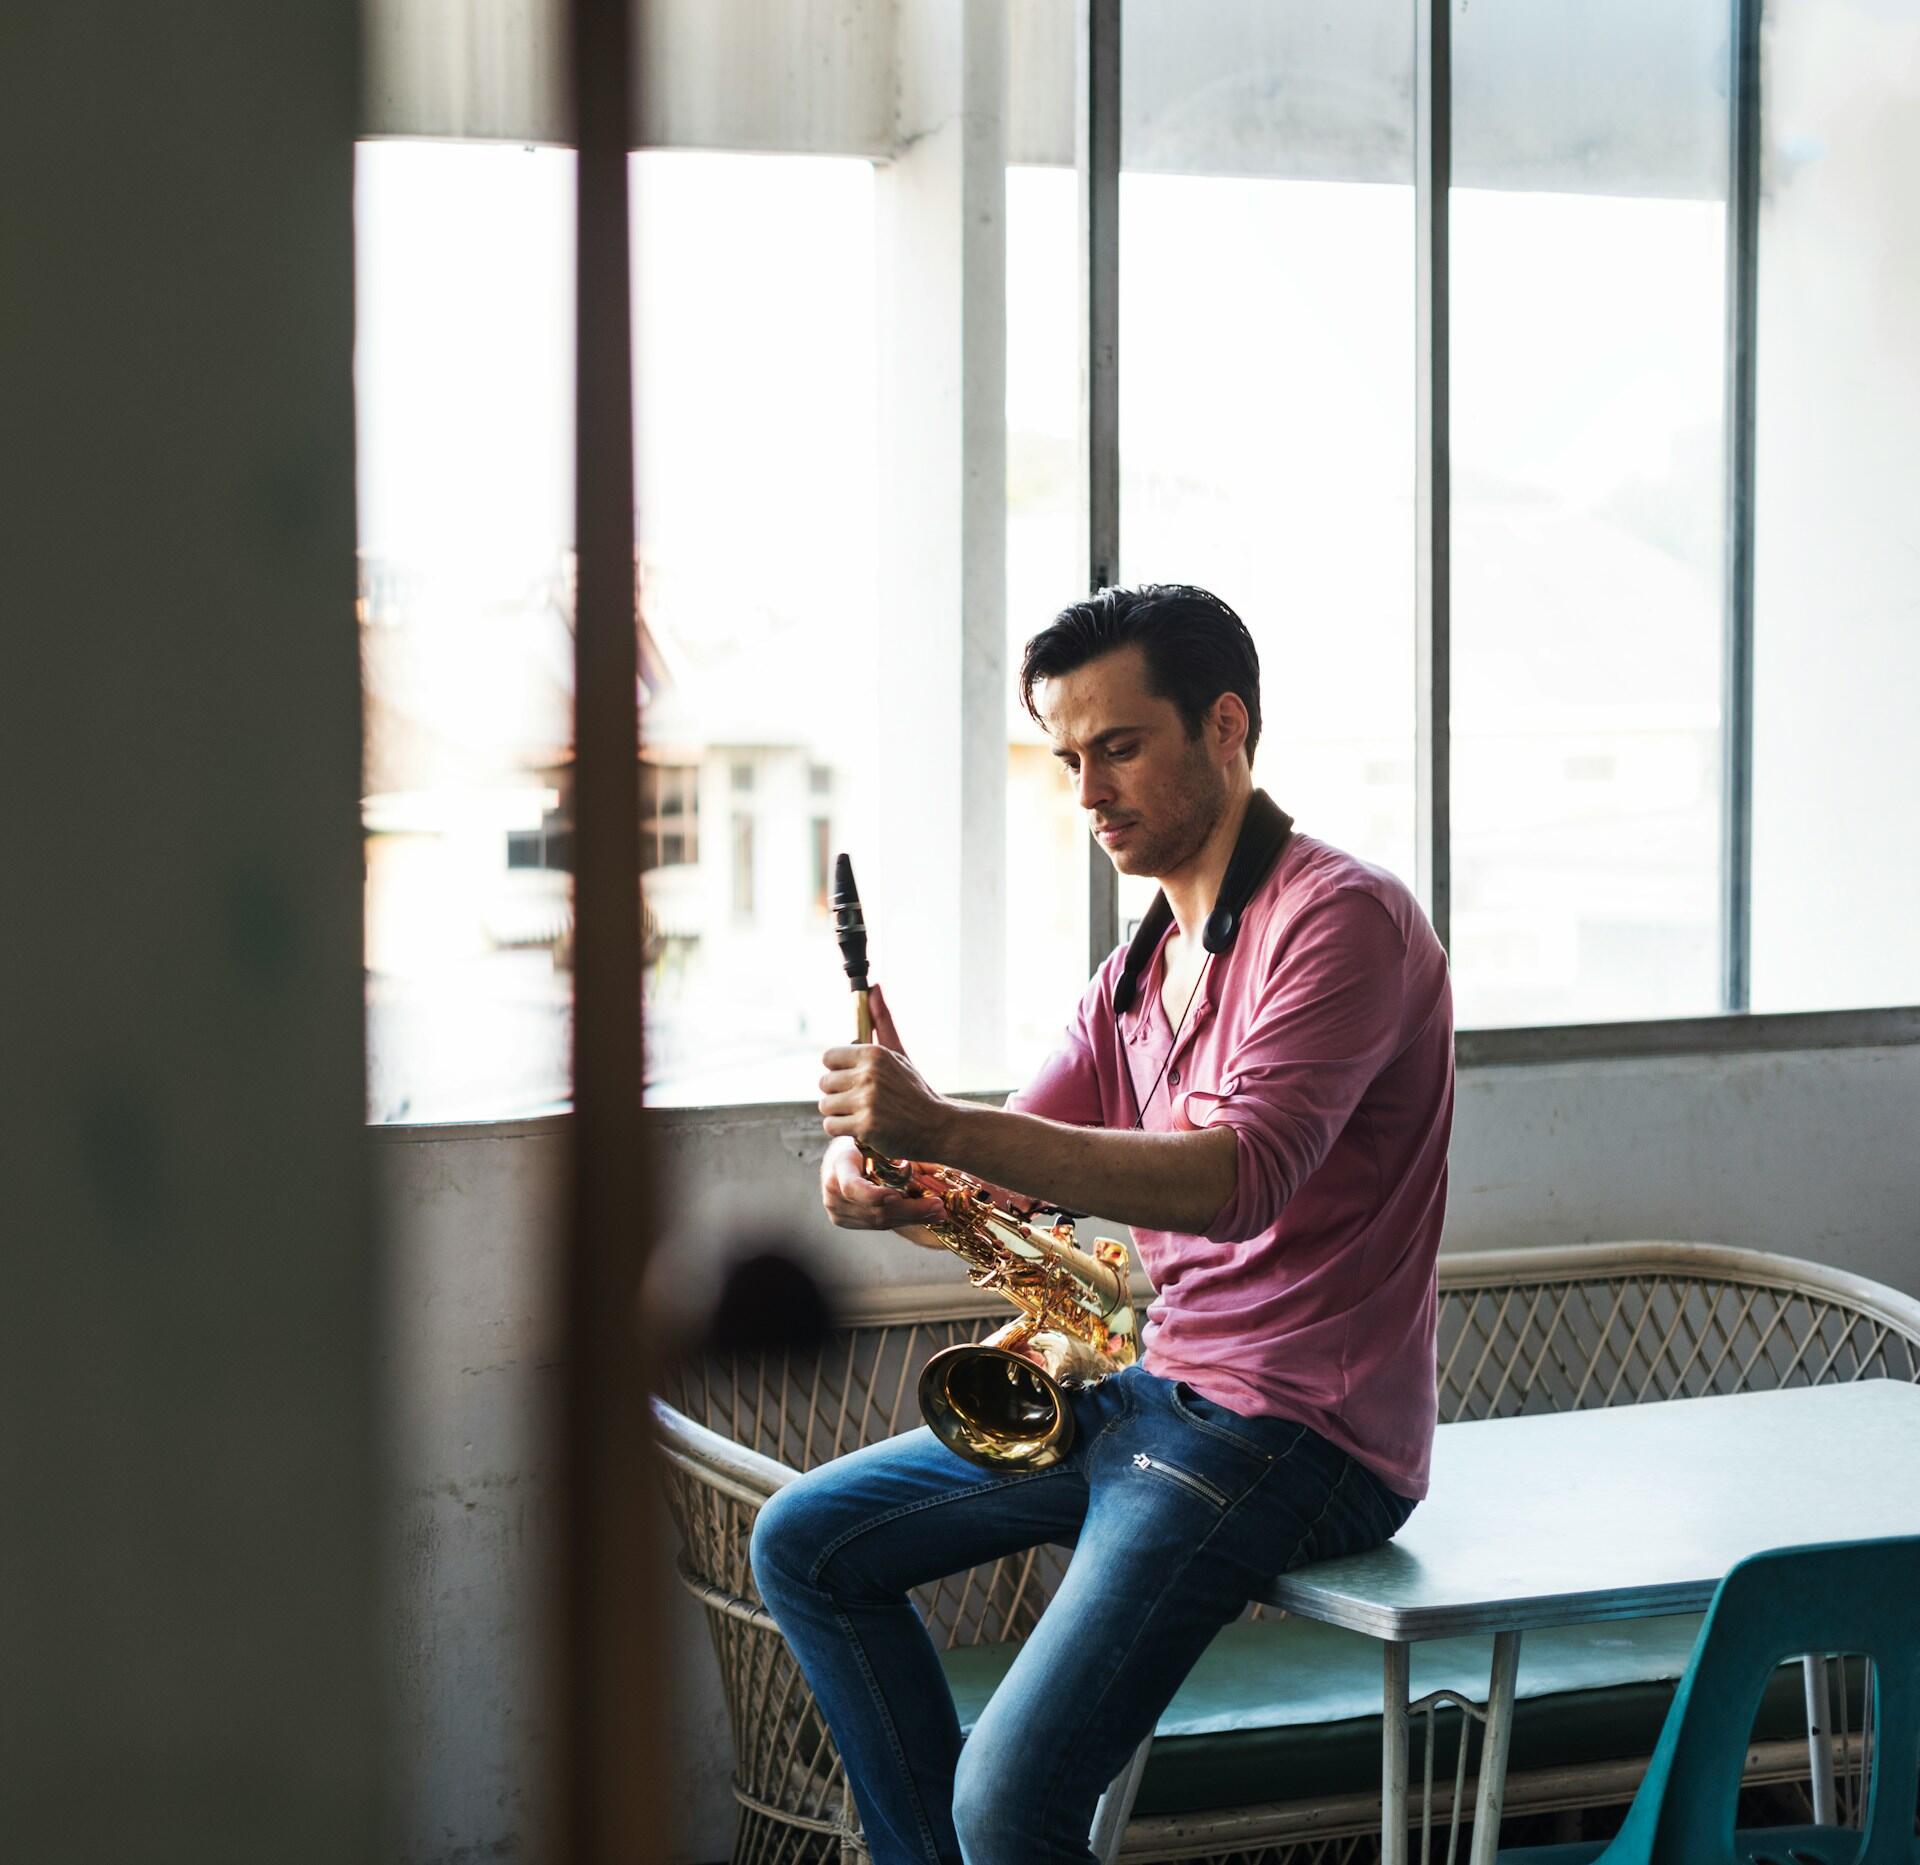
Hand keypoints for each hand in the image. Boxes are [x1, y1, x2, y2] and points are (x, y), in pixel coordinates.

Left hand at [819, 981, 953, 1158]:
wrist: (937, 1125)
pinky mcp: (865, 1127)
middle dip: (840, 1094)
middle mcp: (868, 1074)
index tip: (856, 1079)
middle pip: (824, 1083)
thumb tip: (872, 986)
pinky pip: (831, 1126)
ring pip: (825, 1106)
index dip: (840, 1070)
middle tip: (863, 1100)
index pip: (829, 1058)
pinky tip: (863, 1128)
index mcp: (873, 1053)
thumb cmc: (912, 1089)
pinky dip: (843, 1130)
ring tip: (864, 1114)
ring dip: (840, 1114)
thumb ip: (881, 1020)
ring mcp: (866, 1101)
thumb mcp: (898, 1052)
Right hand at [819, 1136, 945, 1237]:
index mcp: (838, 1166)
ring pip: (879, 1221)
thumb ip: (891, 1148)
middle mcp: (833, 1193)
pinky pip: (878, 1225)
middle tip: (938, 1205)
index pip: (852, 1187)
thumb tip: (934, 1159)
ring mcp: (837, 1210)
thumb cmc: (860, 1142)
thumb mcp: (871, 1138)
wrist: (838, 1157)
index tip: (897, 1196)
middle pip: (874, 1210)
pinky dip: (902, 1220)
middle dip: (910, 1210)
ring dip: (912, 1218)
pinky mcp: (845, 1221)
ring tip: (938, 1212)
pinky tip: (923, 1215)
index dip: (874, 1196)